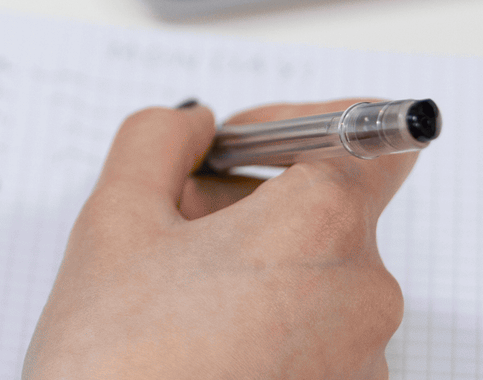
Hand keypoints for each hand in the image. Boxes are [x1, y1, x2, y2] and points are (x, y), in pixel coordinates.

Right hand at [23, 98, 415, 379]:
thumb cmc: (116, 360)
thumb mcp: (114, 218)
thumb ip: (158, 142)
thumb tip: (192, 125)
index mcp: (322, 226)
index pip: (368, 138)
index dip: (296, 125)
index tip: (237, 143)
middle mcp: (366, 295)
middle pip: (326, 212)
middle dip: (247, 203)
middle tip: (167, 224)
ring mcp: (362, 366)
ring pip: (314, 279)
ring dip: (251, 268)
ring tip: (168, 299)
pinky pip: (313, 342)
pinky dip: (262, 326)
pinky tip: (192, 346)